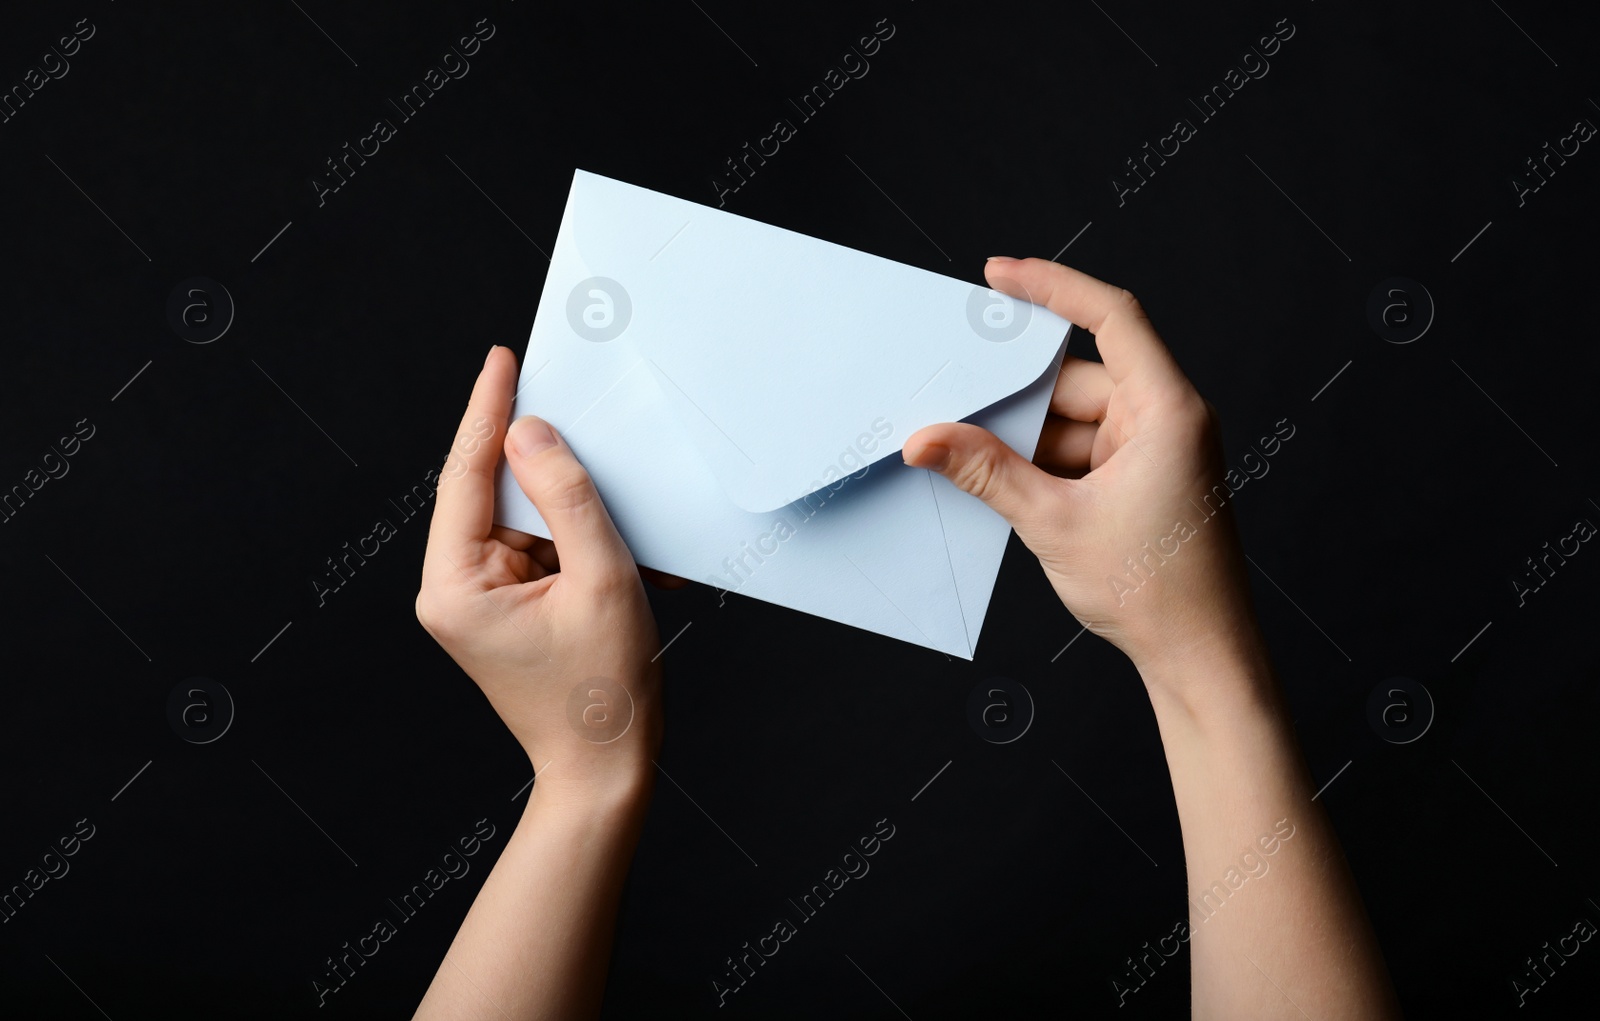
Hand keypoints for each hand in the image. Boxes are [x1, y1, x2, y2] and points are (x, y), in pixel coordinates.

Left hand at [415, 346, 662, 801]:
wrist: (606, 772)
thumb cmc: (603, 693)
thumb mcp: (600, 579)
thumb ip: (567, 497)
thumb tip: (533, 433)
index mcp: (454, 586)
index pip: (467, 475)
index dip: (489, 411)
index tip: (502, 360)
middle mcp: (452, 590)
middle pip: (495, 495)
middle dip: (544, 466)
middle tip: (581, 419)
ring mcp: (477, 602)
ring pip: (525, 521)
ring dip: (575, 517)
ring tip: (619, 541)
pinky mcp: (506, 610)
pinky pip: (542, 552)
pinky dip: (582, 548)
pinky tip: (622, 564)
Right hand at [904, 258, 1257, 688]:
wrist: (1198, 656)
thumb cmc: (1155, 591)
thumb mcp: (1054, 522)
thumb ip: (987, 473)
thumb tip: (927, 439)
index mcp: (1167, 411)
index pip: (1111, 317)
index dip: (1052, 286)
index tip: (999, 275)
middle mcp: (1167, 421)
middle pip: (1078, 379)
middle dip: (1017, 396)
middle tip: (957, 398)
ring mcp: (1155, 452)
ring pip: (1073, 420)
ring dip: (1025, 440)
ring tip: (972, 460)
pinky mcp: (1141, 482)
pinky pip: (1080, 452)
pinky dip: (1041, 465)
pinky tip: (1001, 485)